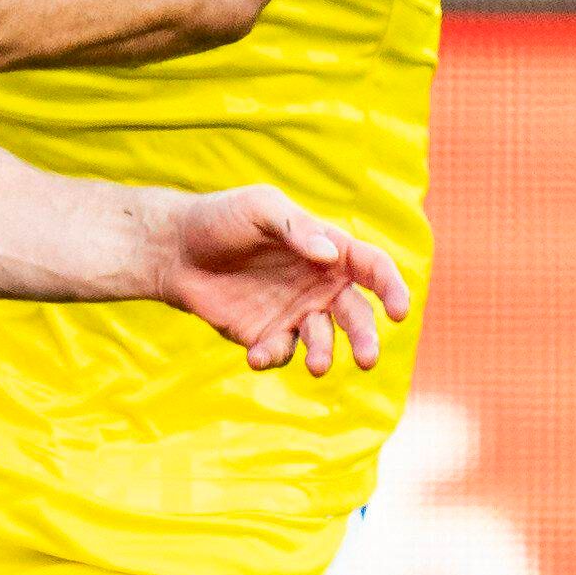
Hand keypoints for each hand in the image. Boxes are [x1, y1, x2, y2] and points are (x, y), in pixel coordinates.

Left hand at [148, 187, 409, 377]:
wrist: (175, 249)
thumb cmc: (221, 218)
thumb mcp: (259, 208)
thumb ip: (295, 228)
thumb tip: (330, 255)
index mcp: (329, 250)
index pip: (373, 269)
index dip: (392, 288)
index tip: (400, 311)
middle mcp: (319, 285)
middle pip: (356, 314)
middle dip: (365, 337)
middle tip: (368, 359)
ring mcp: (294, 313)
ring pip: (324, 341)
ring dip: (325, 355)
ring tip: (318, 366)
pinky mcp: (266, 336)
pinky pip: (281, 353)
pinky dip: (274, 357)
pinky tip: (255, 354)